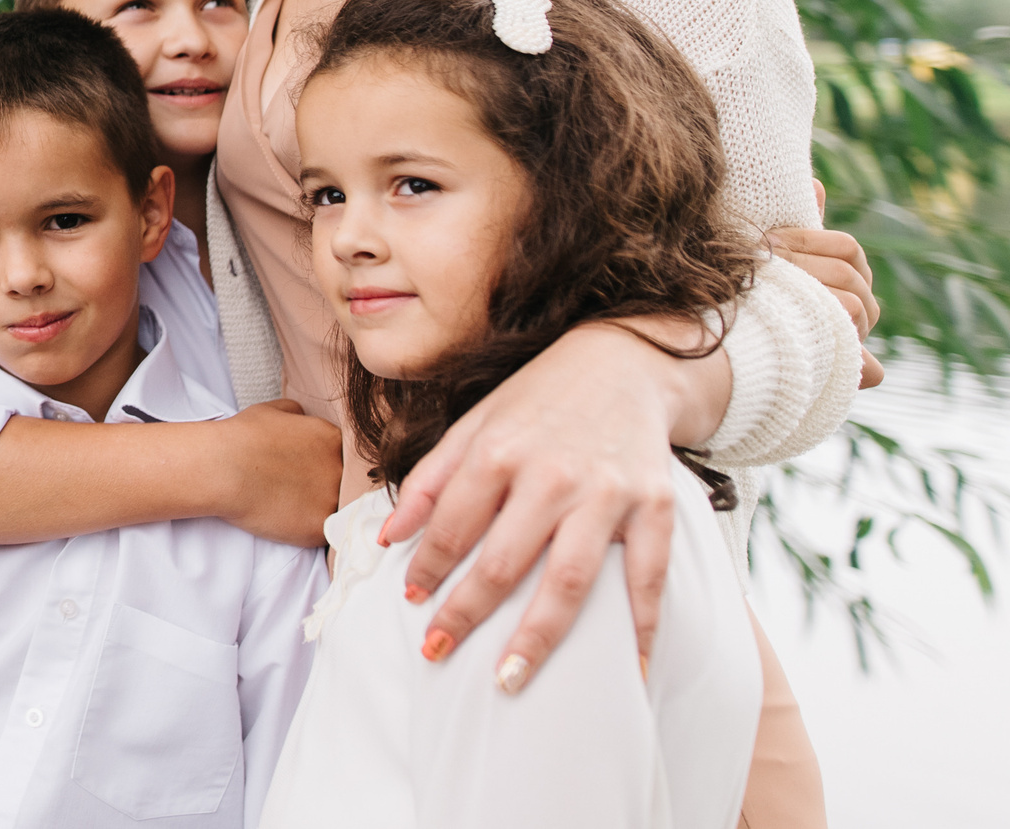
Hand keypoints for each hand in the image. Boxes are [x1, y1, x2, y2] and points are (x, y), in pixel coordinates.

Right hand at [215, 400, 342, 548]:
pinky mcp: (320, 525)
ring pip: (334, 507)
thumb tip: (301, 417)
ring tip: (288, 505)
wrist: (224, 468)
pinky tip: (285, 519)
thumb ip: (295, 414)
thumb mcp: (271, 410)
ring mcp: (332, 498)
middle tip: (293, 489)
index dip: (320, 464)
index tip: (300, 471)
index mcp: (331, 438)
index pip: (341, 454)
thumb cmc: (241, 437)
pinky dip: (306, 528)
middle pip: (342, 481)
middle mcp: (339, 466)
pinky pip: (322, 530)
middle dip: (321, 485)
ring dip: (316, 508)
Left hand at [381, 322, 698, 693]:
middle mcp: (551, 474)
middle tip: (438, 652)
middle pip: (503, 561)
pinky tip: (630, 669)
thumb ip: (428, 479)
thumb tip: (388, 537)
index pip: (451, 525)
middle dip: (466, 613)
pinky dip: (642, 626)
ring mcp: (606, 492)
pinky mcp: (654, 505)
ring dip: (538, 636)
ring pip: (569, 579)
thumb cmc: (536, 402)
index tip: (411, 602)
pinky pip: (647, 577)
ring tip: (510, 678)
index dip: (428, 567)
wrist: (620, 363)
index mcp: (498, 451)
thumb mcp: (473, 424)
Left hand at [770, 179, 882, 386]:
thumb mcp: (785, 259)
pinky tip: (810, 341)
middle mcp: (865, 303)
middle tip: (761, 266)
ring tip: (771, 295)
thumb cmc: (770, 295)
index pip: (846, 247)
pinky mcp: (859, 368)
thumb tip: (814, 184)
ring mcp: (861, 334)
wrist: (756, 353)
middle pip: (847, 274)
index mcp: (852, 272)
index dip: (806, 240)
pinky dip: (843, 352)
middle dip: (800, 267)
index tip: (767, 241)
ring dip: (810, 301)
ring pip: (852, 307)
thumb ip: (802, 227)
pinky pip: (863, 360)